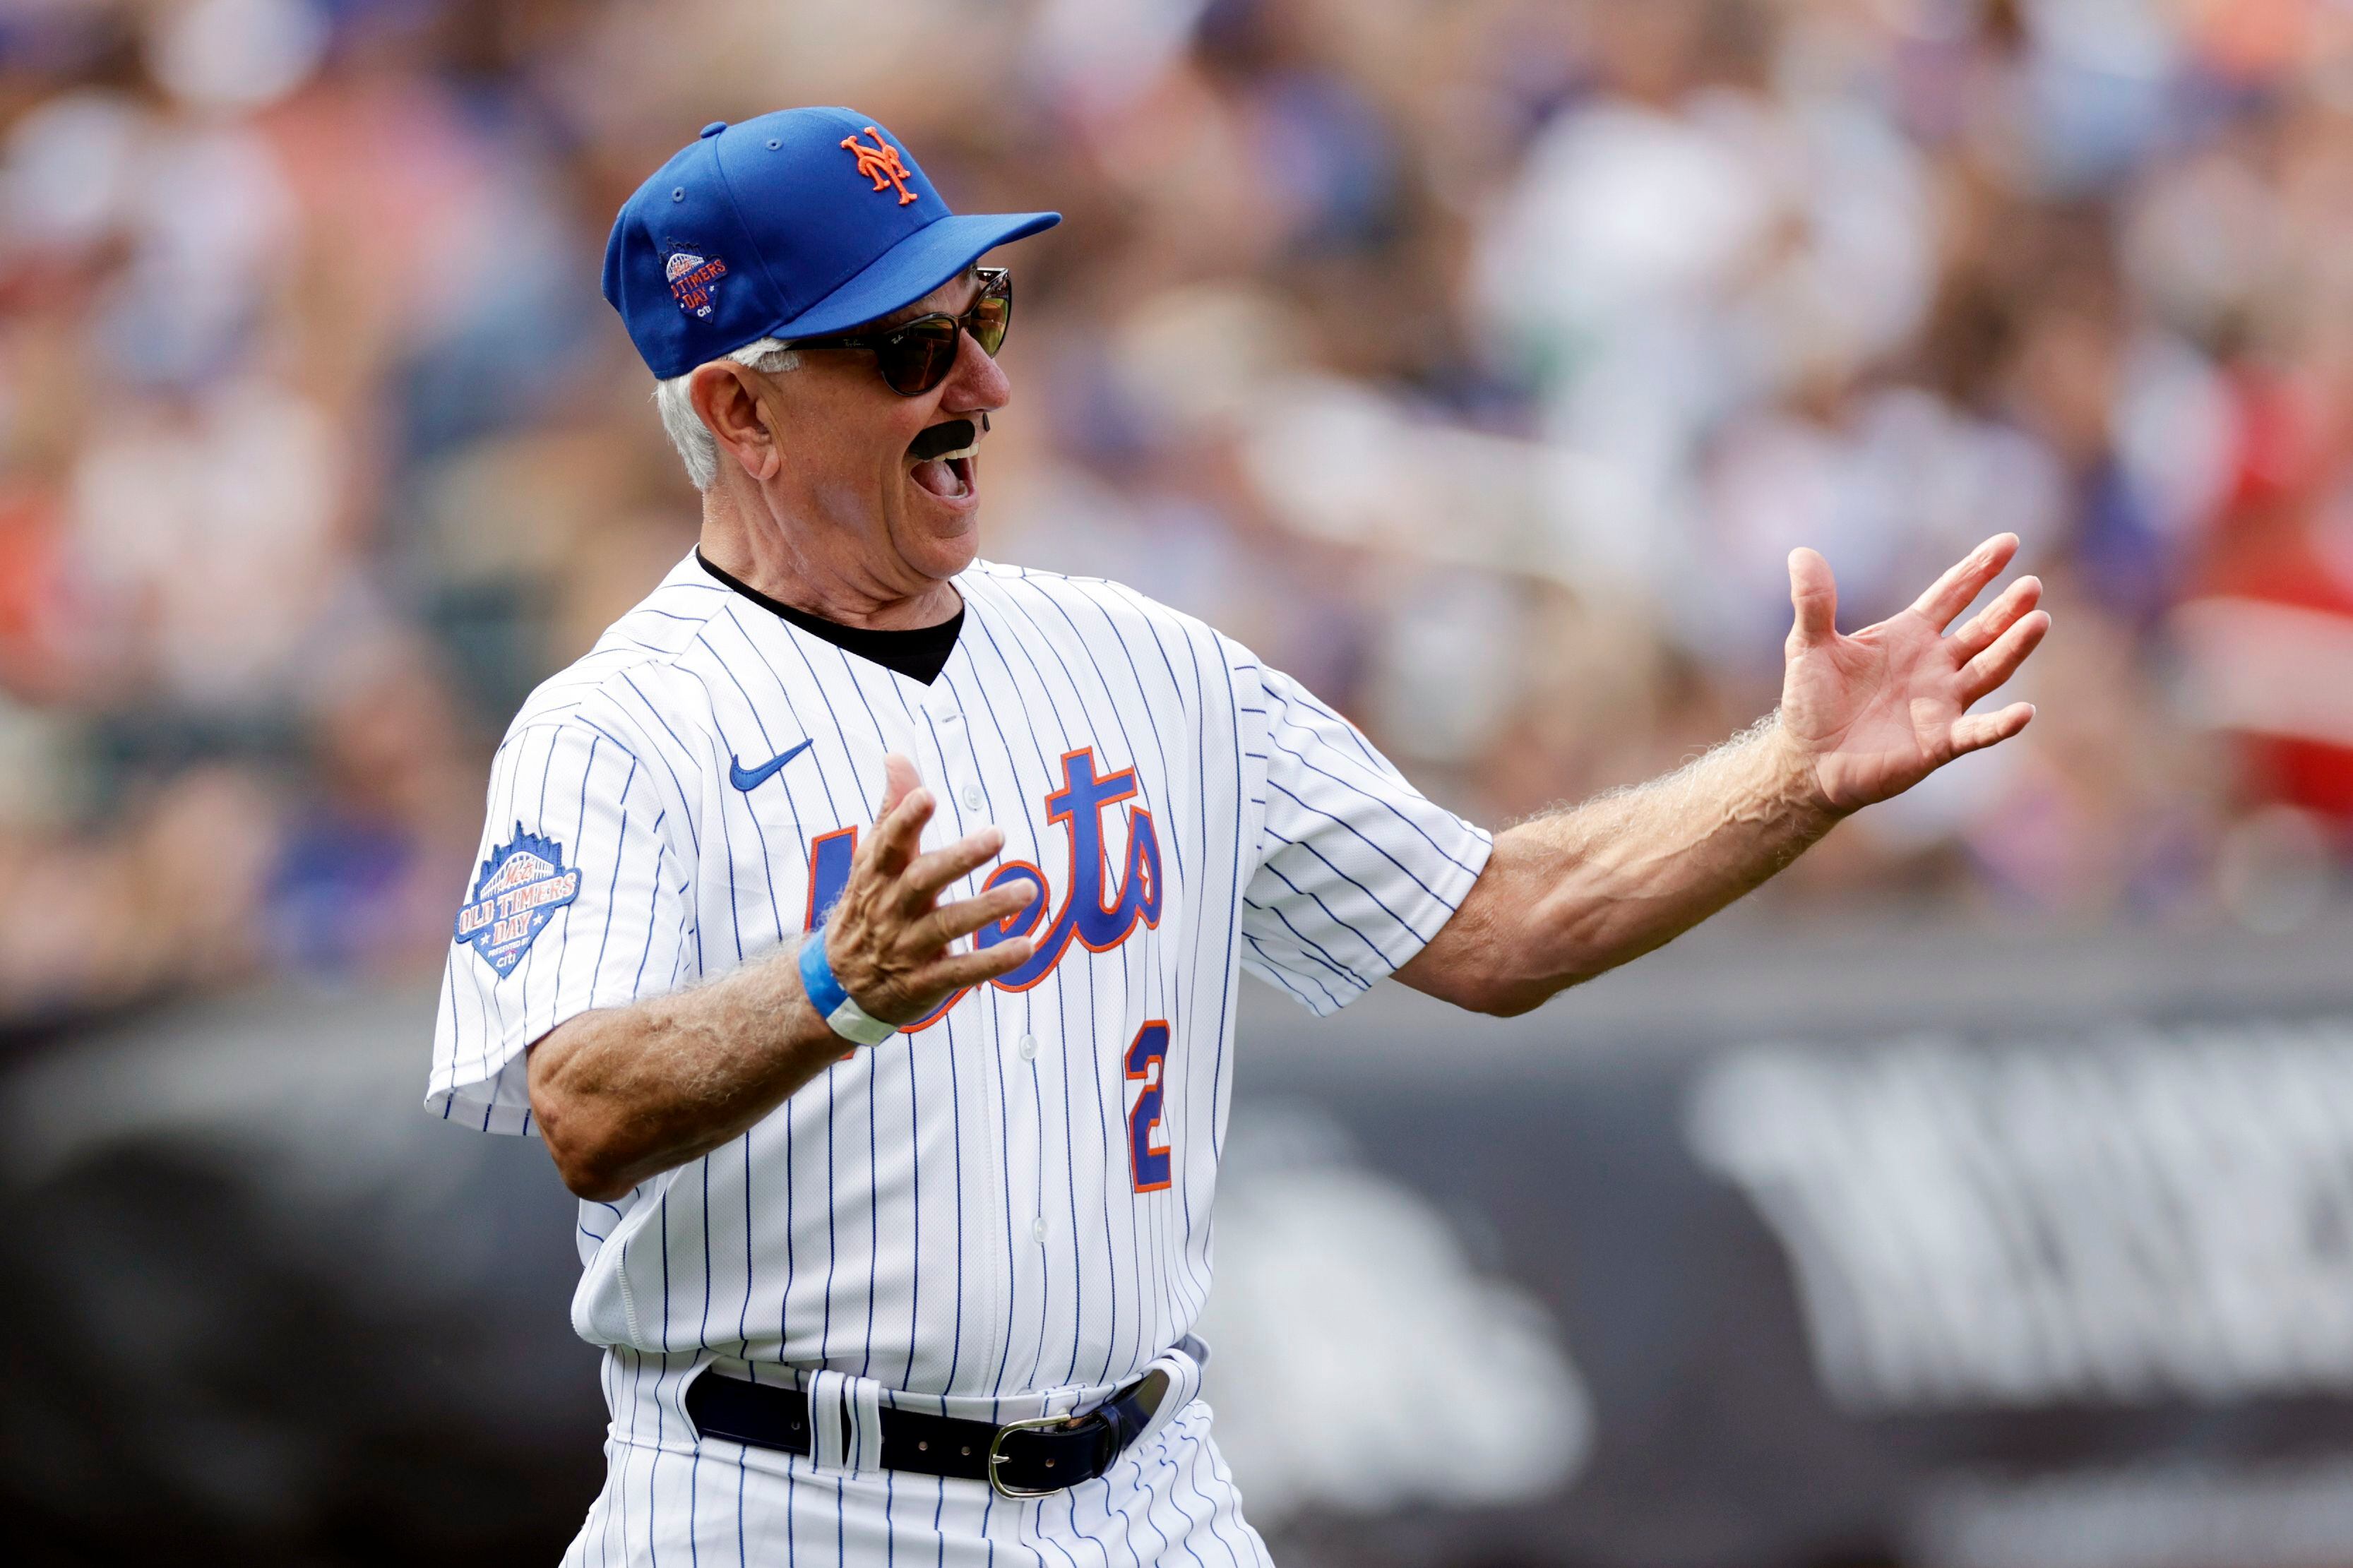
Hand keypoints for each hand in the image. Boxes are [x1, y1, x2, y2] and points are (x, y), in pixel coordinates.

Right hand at [819, 755, 1035, 1024]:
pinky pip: (960, 971)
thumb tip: (897, 757)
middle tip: (998, 835)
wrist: (838, 986)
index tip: (926, 795)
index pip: (889, 843)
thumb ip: (892, 812)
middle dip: (958, 858)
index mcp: (878, 875)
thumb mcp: (871, 862)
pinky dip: (993, 961)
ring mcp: (906, 947)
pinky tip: (1026, 946)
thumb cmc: (867, 908)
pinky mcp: (923, 981)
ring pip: (947, 925)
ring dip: (988, 907)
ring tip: (1029, 890)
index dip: (905, 819)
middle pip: (922, 880)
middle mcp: (890, 908)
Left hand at [1775, 533, 2048, 814]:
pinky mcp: (1940, 742)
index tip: (2009, 542)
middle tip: (2032, 585)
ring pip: (1989, 670)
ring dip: (2013, 648)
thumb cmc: (1811, 702)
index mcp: (1909, 635)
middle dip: (2007, 608)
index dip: (1978, 569)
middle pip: (1982, 629)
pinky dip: (2001, 725)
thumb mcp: (1809, 646)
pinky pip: (1978, 732)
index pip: (1952, 593)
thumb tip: (1801, 554)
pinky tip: (2025, 712)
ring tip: (2039, 621)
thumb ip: (1813, 603)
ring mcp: (1943, 702)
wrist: (1807, 761)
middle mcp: (1935, 664)